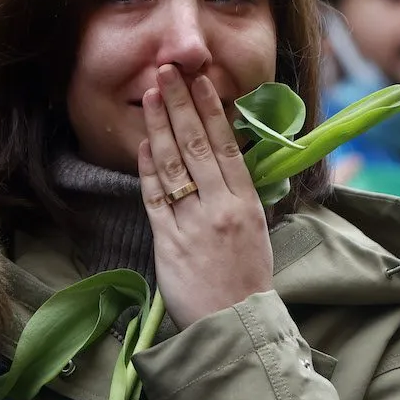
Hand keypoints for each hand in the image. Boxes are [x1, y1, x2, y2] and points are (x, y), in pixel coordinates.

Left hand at [139, 67, 272, 328]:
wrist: (235, 328)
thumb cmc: (248, 283)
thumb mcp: (257, 233)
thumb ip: (240, 197)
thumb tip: (230, 164)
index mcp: (247, 204)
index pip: (228, 147)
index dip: (212, 111)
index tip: (201, 82)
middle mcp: (220, 208)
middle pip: (197, 146)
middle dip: (180, 105)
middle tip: (167, 70)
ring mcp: (192, 224)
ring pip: (173, 165)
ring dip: (160, 126)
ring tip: (152, 94)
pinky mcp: (168, 242)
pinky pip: (155, 198)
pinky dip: (148, 169)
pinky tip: (142, 144)